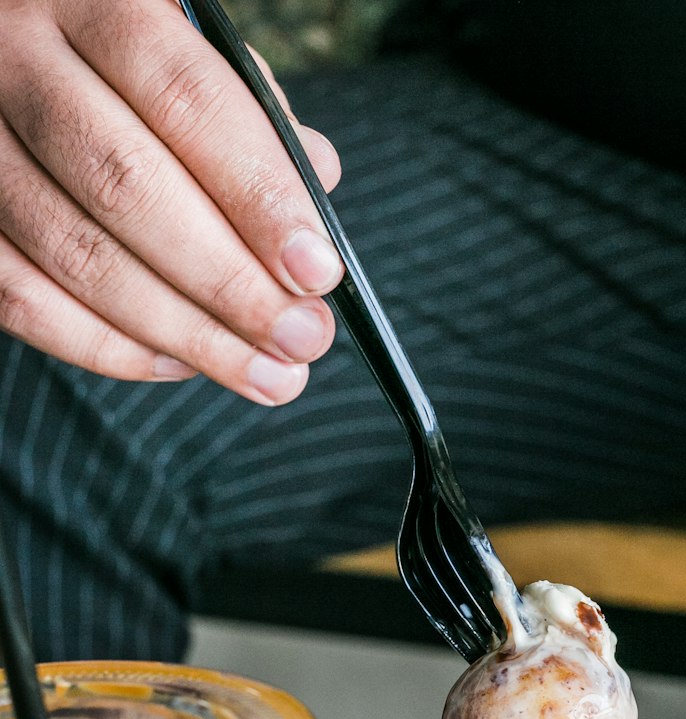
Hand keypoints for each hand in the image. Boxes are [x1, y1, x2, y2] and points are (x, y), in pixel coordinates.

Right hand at [0, 0, 343, 402]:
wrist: (21, 73)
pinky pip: (24, 299)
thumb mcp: (192, 61)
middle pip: (127, 185)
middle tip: (301, 341)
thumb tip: (314, 201)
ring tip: (264, 374)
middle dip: (229, 283)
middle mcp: (19, 57)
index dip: (257, 194)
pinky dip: (108, 348)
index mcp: (97, 2)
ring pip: (76, 255)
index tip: (316, 271)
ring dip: (184, 332)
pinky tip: (180, 363)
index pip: (185, 98)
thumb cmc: (132, 82)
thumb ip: (252, 123)